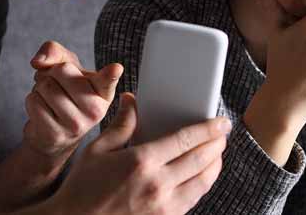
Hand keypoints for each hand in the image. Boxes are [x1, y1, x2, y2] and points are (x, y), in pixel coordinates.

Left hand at [23, 41, 122, 158]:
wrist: (51, 131)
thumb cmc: (63, 92)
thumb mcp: (65, 65)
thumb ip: (55, 51)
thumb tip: (39, 61)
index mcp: (104, 92)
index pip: (107, 80)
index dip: (111, 73)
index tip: (116, 68)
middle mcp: (95, 110)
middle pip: (62, 70)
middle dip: (51, 72)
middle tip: (58, 85)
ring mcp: (76, 125)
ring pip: (45, 86)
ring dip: (39, 87)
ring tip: (50, 98)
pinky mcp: (56, 135)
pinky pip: (34, 102)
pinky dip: (32, 100)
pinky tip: (43, 110)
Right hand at [44, 93, 230, 214]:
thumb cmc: (81, 188)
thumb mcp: (97, 151)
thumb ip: (121, 124)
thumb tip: (133, 101)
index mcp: (141, 161)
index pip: (186, 139)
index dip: (209, 129)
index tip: (222, 122)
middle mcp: (157, 185)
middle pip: (202, 160)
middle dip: (218, 144)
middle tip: (223, 134)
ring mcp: (163, 207)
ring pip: (203, 183)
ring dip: (215, 166)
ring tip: (216, 153)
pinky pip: (192, 201)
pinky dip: (202, 185)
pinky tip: (200, 176)